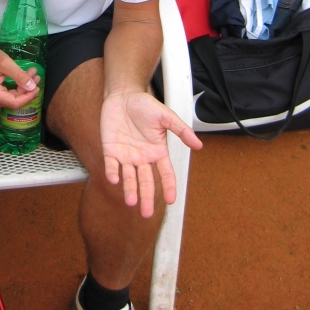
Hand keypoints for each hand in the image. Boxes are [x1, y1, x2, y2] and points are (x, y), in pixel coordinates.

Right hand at [0, 46, 40, 108]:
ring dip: (24, 88)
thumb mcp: (6, 63)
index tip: (37, 87)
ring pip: (12, 98)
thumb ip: (20, 76)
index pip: (15, 102)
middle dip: (27, 90)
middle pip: (14, 101)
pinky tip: (25, 78)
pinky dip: (18, 87)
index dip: (28, 96)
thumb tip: (32, 87)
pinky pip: (8, 95)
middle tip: (36, 77)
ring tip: (33, 75)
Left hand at [101, 91, 202, 217]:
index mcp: (157, 151)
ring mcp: (126, 155)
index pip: (165, 173)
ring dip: (130, 189)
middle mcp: (142, 157)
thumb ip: (181, 131)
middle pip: (146, 181)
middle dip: (146, 197)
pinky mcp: (111, 150)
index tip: (171, 200)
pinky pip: (111, 165)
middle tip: (146, 213)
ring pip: (129, 177)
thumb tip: (198, 145)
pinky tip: (114, 180)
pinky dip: (112, 173)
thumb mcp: (166, 116)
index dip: (169, 187)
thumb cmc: (145, 105)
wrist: (123, 95)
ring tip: (131, 202)